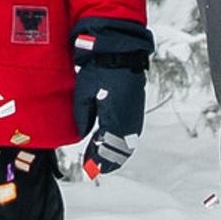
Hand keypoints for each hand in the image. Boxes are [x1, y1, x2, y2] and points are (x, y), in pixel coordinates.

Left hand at [74, 56, 145, 177]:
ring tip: (104, 159)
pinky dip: (123, 141)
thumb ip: (83, 117)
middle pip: (120, 149)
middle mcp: (128, 119)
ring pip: (128, 142)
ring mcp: (135, 113)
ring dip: (117, 152)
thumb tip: (83, 135)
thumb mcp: (83, 93)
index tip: (90, 169)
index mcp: (114, 117)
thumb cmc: (99, 70)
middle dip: (109, 161)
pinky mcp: (137, 107)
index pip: (107, 148)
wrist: (120, 50)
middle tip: (97, 168)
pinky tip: (114, 143)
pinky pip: (132, 132)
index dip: (98, 160)